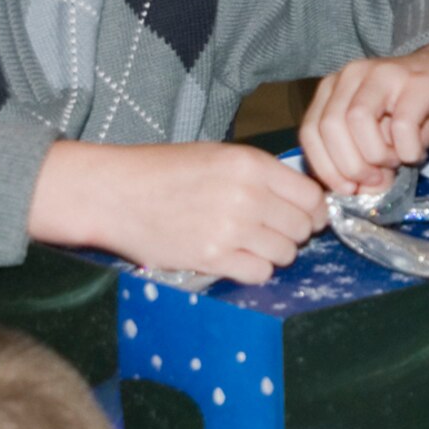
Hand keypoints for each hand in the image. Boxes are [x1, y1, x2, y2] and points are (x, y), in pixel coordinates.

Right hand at [29, 140, 326, 283]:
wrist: (115, 193)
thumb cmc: (163, 170)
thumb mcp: (218, 155)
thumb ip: (260, 174)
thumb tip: (299, 196)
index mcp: (251, 164)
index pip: (311, 196)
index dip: (313, 210)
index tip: (306, 216)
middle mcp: (248, 195)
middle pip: (302, 227)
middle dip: (294, 233)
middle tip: (273, 232)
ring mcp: (232, 228)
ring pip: (285, 254)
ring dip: (274, 253)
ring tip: (251, 245)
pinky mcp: (212, 257)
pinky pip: (259, 273)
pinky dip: (254, 270)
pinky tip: (237, 259)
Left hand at [299, 37, 428, 194]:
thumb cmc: (416, 107)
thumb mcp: (383, 136)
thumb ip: (366, 161)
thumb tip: (362, 191)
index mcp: (335, 87)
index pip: (310, 131)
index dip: (325, 167)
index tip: (347, 189)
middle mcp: (353, 75)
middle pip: (330, 127)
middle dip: (349, 166)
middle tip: (374, 181)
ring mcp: (383, 74)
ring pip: (357, 121)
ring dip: (376, 155)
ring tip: (396, 162)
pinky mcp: (416, 83)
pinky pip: (401, 125)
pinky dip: (406, 150)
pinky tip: (416, 154)